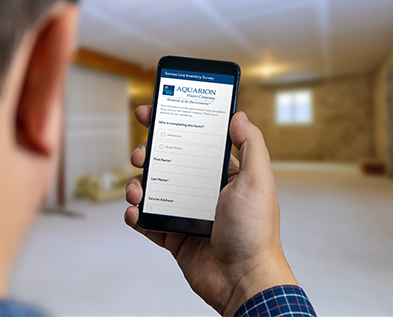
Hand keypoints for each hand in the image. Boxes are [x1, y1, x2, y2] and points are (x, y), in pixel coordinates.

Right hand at [125, 106, 297, 315]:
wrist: (243, 280)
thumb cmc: (255, 231)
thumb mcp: (258, 180)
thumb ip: (251, 144)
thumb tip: (238, 116)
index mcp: (223, 175)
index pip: (194, 142)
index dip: (172, 125)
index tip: (152, 113)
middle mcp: (204, 191)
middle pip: (168, 163)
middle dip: (148, 155)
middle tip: (139, 154)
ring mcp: (188, 213)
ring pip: (154, 191)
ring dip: (138, 186)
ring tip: (135, 190)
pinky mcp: (175, 236)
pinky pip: (149, 222)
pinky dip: (136, 216)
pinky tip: (134, 212)